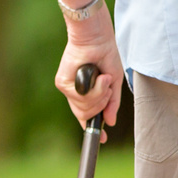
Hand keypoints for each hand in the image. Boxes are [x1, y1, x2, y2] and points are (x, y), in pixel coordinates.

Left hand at [55, 7, 123, 138]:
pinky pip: (80, 98)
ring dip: (100, 95)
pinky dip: (94, 89)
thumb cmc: (106, 56)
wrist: (97, 38)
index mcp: (86, 93)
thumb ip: (112, 103)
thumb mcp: (114, 82)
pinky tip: (97, 76)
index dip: (94, 129)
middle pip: (87, 115)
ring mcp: (68, 89)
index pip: (86, 116)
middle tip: (108, 87)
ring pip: (84, 108)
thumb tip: (111, 121)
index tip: (102, 138)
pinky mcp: (62, 83)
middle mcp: (75, 93)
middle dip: (102, 104)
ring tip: (103, 78)